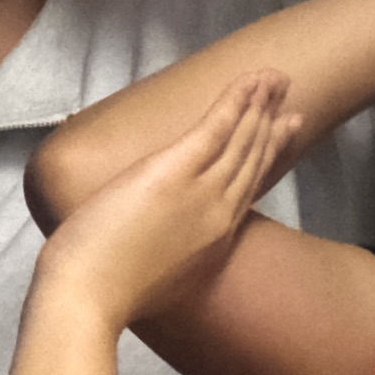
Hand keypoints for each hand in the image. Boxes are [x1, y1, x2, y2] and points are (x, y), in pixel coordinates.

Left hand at [38, 68, 294, 332]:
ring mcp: (201, 193)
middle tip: (288, 97)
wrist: (86, 298)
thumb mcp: (155, 277)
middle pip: (253, 160)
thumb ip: (169, 252)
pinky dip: (236, 101)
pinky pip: (216, 128)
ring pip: (241, 140)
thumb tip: (157, 236)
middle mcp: (218, 215)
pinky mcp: (175, 172)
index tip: (282, 133)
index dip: (267, 156)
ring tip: (274, 77)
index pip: (247, 188)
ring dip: (259, 104)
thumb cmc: (105, 294)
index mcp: (213, 242)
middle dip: (271, 124)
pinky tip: (250, 81)